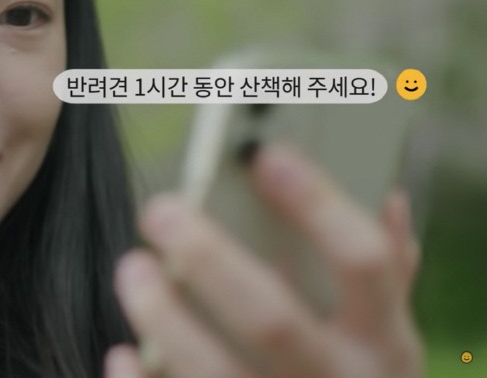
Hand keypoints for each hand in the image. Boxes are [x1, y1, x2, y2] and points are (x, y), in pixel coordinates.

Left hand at [105, 145, 422, 377]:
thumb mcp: (387, 339)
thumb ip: (382, 275)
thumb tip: (385, 198)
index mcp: (383, 342)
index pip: (363, 263)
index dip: (317, 205)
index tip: (265, 155)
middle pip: (272, 319)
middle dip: (210, 259)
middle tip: (161, 210)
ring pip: (216, 373)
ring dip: (166, 319)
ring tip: (134, 268)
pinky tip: (123, 353)